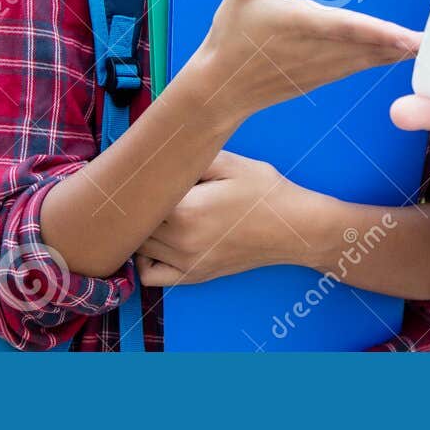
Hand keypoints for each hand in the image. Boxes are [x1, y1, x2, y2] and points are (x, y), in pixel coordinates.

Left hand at [135, 151, 325, 285]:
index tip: (138, 171)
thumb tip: (157, 155)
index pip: (139, 200)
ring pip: (138, 247)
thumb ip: (189, 159)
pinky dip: (144, 258)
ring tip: (153, 208)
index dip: (135, 183)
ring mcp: (186, 263)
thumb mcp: (229, 162)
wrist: (293, 228)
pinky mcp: (194, 275)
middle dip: (136, 204)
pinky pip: (150, 275)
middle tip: (143, 185)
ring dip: (140, 228)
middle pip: (135, 224)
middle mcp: (180, 242)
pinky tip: (157, 239)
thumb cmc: (265, 191)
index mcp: (186, 211)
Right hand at [191, 0, 420, 117]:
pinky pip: (358, 67)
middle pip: (368, 47)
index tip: (406, 37)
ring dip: (397, 54)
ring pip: (367, 60)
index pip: (345, 27)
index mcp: (300, 23)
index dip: (377, 33)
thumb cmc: (232, 33)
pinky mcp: (323, 78)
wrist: (220, 86)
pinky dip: (381, 60)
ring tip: (428, 47)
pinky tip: (401, 55)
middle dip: (403, 45)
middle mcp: (317, 49)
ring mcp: (322, 68)